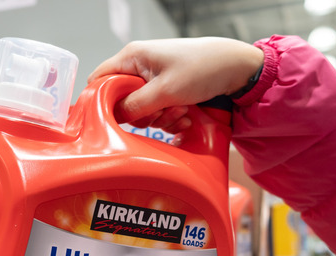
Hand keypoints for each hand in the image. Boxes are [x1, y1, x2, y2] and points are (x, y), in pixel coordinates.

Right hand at [88, 38, 262, 131]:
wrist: (236, 68)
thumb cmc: (203, 68)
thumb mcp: (165, 91)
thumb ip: (135, 106)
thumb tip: (113, 117)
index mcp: (132, 57)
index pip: (99, 79)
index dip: (101, 101)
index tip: (114, 119)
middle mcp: (139, 66)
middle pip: (122, 100)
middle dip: (143, 114)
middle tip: (163, 111)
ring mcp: (153, 78)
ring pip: (142, 109)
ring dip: (161, 117)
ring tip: (182, 111)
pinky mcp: (166, 89)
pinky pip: (158, 110)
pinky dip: (171, 117)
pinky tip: (186, 115)